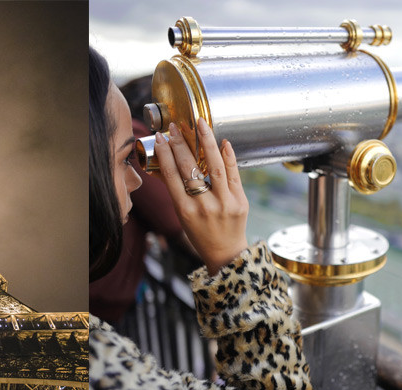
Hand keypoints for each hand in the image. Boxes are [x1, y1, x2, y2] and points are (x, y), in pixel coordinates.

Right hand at [152, 118, 249, 274]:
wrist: (226, 253)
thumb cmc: (199, 233)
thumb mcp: (181, 215)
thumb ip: (177, 190)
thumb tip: (170, 160)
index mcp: (183, 210)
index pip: (171, 175)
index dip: (164, 153)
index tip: (161, 137)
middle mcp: (203, 206)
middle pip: (189, 167)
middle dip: (181, 143)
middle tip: (176, 127)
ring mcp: (224, 203)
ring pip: (214, 166)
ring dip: (206, 142)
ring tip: (200, 124)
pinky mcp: (240, 201)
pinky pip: (234, 174)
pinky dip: (229, 156)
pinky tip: (223, 142)